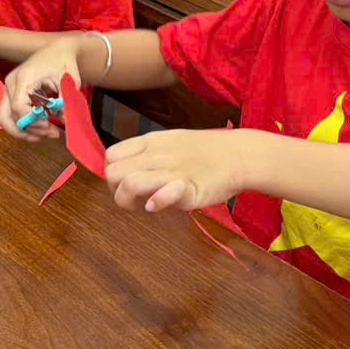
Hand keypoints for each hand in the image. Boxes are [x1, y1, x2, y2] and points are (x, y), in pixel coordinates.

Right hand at [0, 40, 81, 140]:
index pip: (18, 107)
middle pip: (7, 116)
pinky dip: (24, 124)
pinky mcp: (12, 93)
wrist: (58, 49)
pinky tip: (42, 127)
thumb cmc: (63, 61)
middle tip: (51, 133)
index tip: (49, 126)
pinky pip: (11, 114)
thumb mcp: (68, 82)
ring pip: (6, 118)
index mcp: (23, 78)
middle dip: (28, 130)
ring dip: (24, 130)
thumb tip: (64, 122)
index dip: (33, 121)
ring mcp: (9, 89)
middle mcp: (11, 83)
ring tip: (46, 133)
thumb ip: (65, 103)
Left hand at [104, 130, 247, 212]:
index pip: (111, 156)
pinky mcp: (188, 188)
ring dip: (129, 201)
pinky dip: (157, 201)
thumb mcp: (169, 143)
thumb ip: (146, 156)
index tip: (126, 185)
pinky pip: (165, 193)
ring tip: (144, 205)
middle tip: (134, 200)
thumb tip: (126, 172)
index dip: (113, 175)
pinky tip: (157, 205)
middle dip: (116, 192)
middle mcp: (156, 156)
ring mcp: (171, 171)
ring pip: (130, 183)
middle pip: (113, 174)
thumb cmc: (204, 153)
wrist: (238, 155)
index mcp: (150, 142)